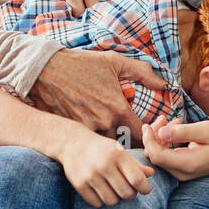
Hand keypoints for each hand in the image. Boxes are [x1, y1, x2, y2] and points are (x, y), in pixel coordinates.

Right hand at [29, 49, 164, 140]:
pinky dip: (92, 143)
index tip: (147, 134)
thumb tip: (163, 82)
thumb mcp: (114, 61)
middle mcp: (103, 123)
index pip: (140, 134)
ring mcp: (86, 130)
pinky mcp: (71, 131)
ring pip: (104, 147)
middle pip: (123, 146)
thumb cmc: (82, 63)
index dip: (146, 136)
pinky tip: (95, 140)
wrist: (46, 69)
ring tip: (114, 143)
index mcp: (117, 109)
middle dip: (129, 145)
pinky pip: (87, 143)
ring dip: (110, 146)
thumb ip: (142, 72)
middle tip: (132, 142)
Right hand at [57, 127, 153, 206]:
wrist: (72, 143)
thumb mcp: (119, 150)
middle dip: (130, 194)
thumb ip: (135, 164)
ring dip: (115, 198)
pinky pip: (96, 203)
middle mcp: (104, 165)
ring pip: (112, 201)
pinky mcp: (79, 184)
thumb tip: (150, 174)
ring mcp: (91, 175)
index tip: (145, 190)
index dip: (145, 188)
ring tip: (113, 190)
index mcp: (117, 155)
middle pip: (126, 193)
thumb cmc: (101, 148)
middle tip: (127, 189)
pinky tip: (100, 191)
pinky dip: (101, 201)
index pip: (137, 179)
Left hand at [141, 116, 208, 180]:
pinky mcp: (183, 169)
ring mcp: (182, 173)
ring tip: (175, 121)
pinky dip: (168, 141)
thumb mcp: (206, 130)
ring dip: (161, 137)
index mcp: (187, 164)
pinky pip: (167, 156)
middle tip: (164, 118)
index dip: (148, 140)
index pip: (156, 156)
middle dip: (154, 136)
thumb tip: (161, 132)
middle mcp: (182, 173)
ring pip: (160, 156)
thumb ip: (183, 132)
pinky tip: (177, 128)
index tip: (148, 125)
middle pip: (155, 156)